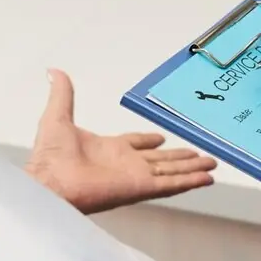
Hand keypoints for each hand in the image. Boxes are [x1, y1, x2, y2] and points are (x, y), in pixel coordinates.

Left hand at [27, 69, 215, 212]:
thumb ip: (62, 94)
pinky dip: (189, 181)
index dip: (149, 141)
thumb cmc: (49, 158)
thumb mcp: (57, 116)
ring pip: (172, 171)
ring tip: (212, 165)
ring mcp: (135, 177)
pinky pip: (171, 184)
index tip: (161, 139)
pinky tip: (206, 179)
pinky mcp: (141, 188)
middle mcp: (125, 164)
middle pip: (161, 160)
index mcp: (109, 149)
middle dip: (181, 158)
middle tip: (200, 155)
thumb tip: (54, 72)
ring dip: (192, 168)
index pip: (136, 145)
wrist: (50, 183)